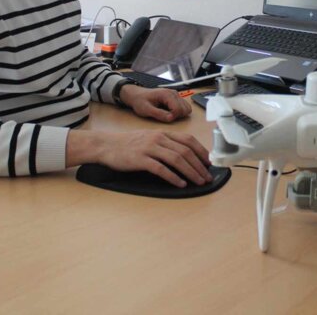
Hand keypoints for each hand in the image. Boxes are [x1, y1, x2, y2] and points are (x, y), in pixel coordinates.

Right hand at [67, 129, 211, 186]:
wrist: (106, 145)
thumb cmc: (128, 144)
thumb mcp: (150, 138)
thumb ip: (165, 144)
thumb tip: (184, 155)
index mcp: (162, 133)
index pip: (188, 140)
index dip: (201, 151)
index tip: (209, 162)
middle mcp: (158, 138)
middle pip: (185, 151)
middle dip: (199, 165)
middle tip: (207, 177)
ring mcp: (150, 148)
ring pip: (176, 159)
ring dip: (190, 172)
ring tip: (198, 181)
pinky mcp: (141, 159)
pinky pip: (161, 169)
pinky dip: (173, 177)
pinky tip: (180, 184)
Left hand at [119, 84, 191, 122]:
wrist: (137, 95)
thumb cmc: (140, 101)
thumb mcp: (146, 109)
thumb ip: (159, 114)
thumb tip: (171, 118)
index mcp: (167, 94)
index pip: (179, 109)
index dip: (172, 117)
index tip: (163, 117)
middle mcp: (174, 93)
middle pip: (185, 110)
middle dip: (176, 116)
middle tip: (164, 115)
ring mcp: (176, 95)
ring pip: (186, 109)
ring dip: (178, 115)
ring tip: (166, 113)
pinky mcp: (176, 98)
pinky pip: (184, 108)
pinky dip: (178, 113)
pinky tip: (168, 112)